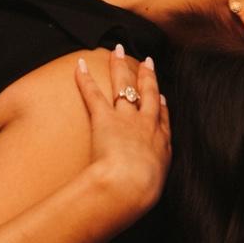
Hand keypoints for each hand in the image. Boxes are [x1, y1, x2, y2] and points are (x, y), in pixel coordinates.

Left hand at [74, 45, 171, 215]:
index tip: (162, 96)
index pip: (163, 118)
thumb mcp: (154, 187)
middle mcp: (146, 124)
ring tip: (118, 50)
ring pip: (123, 85)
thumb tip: (148, 182)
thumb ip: (152, 179)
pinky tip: (80, 64)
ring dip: (120, 67)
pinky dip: (85, 78)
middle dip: (147, 76)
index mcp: (161, 142)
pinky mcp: (104, 117)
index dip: (162, 104)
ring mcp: (126, 117)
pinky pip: (93, 94)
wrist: (129, 184)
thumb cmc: (142, 192)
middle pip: (148, 94)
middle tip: (148, 61)